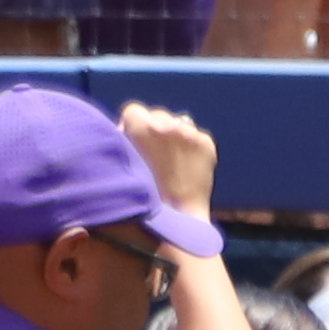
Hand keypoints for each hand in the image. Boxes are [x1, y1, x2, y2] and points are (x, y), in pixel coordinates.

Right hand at [119, 100, 214, 216]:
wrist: (177, 218)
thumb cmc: (142, 196)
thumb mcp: (123, 163)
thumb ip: (121, 141)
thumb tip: (122, 128)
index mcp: (141, 126)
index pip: (133, 110)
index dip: (132, 126)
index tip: (134, 142)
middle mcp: (166, 123)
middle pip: (157, 115)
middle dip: (154, 130)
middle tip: (154, 154)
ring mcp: (189, 132)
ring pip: (177, 124)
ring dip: (173, 136)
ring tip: (171, 161)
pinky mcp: (207, 143)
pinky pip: (195, 136)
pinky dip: (191, 147)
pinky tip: (186, 165)